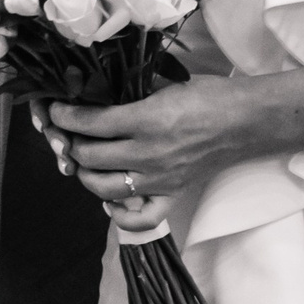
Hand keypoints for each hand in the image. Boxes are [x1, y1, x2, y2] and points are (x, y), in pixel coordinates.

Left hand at [49, 76, 258, 206]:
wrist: (248, 120)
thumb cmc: (210, 95)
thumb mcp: (165, 83)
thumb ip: (130, 91)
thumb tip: (95, 91)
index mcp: (147, 120)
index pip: (90, 123)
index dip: (64, 116)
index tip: (56, 110)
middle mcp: (149, 154)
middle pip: (90, 157)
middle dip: (69, 144)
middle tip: (66, 134)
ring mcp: (160, 180)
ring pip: (103, 189)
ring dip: (85, 175)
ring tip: (82, 161)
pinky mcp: (172, 195)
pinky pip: (139, 219)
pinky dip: (118, 214)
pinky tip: (109, 199)